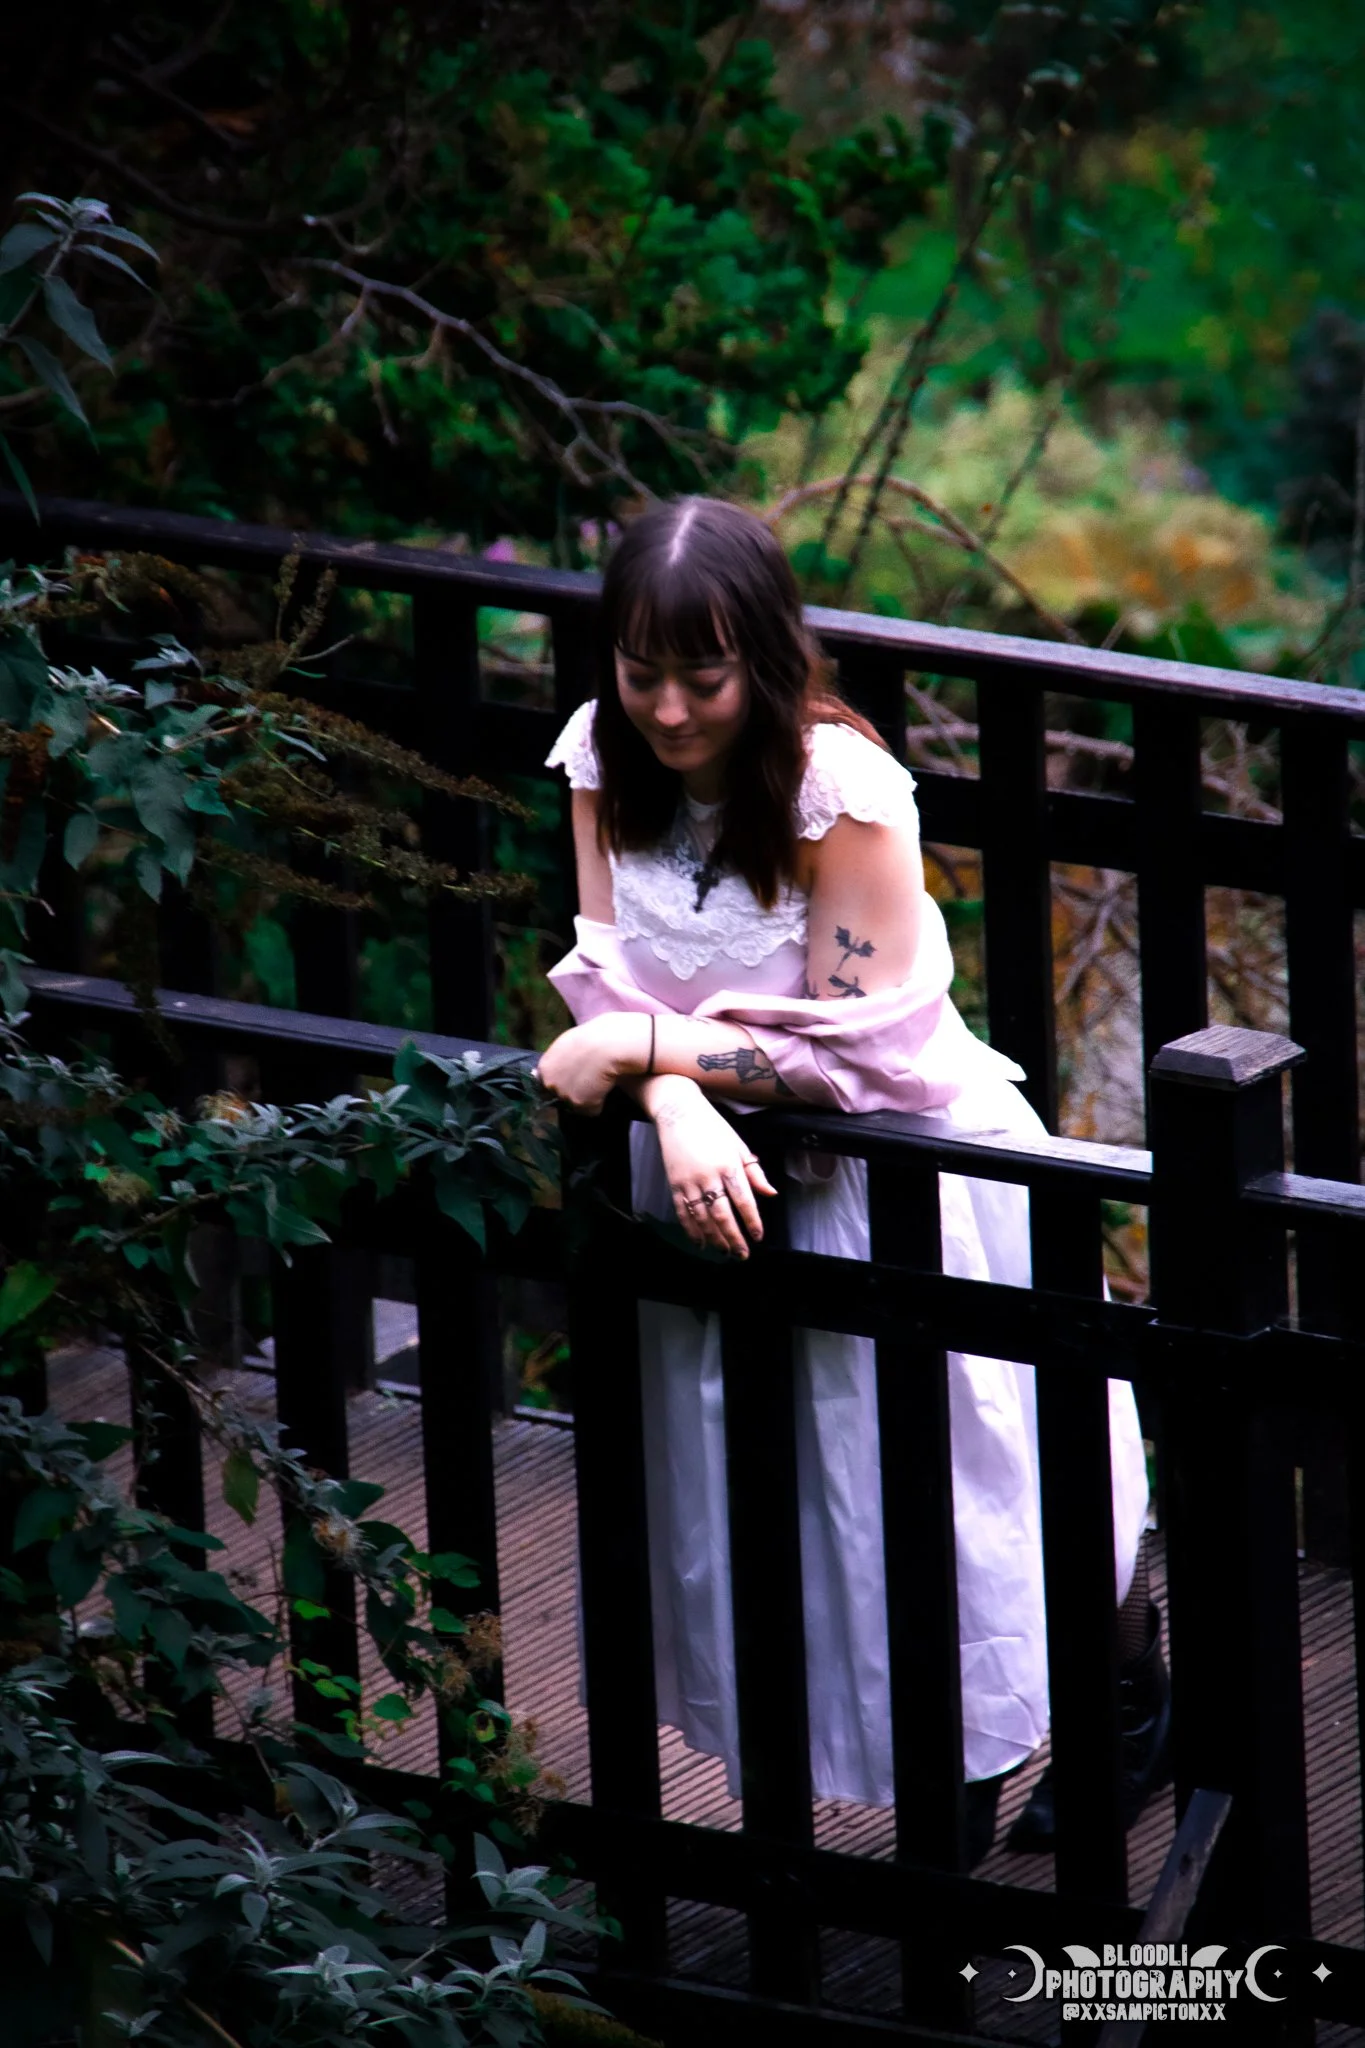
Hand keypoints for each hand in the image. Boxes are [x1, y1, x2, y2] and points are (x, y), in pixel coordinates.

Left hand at [533, 1013, 649, 1113]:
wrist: (607, 1045)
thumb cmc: (593, 1037)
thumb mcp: (567, 1044)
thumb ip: (557, 1059)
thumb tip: (544, 1071)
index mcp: (545, 1067)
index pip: (545, 1084)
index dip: (560, 1082)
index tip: (572, 1078)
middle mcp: (550, 1083)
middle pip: (559, 1096)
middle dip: (571, 1091)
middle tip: (588, 1079)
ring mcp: (564, 1094)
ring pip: (575, 1104)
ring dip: (586, 1097)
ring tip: (599, 1082)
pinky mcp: (580, 1103)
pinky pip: (591, 1110)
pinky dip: (599, 1103)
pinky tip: (605, 1089)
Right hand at [652, 1087, 777, 1258]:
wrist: (678, 1113)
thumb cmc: (713, 1128)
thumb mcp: (738, 1145)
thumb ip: (754, 1172)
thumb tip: (771, 1194)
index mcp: (729, 1166)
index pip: (744, 1201)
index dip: (752, 1221)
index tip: (758, 1236)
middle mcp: (709, 1177)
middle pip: (723, 1215)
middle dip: (734, 1237)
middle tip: (742, 1254)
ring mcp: (689, 1183)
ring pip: (703, 1218)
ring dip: (714, 1238)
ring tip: (724, 1251)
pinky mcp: (674, 1184)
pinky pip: (683, 1213)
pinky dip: (691, 1230)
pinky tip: (700, 1242)